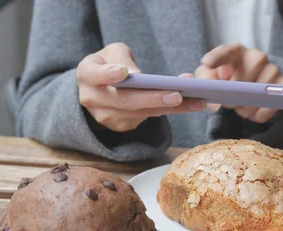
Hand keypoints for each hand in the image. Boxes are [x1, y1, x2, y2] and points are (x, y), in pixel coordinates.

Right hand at [77, 42, 204, 132]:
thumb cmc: (109, 62)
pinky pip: (146, 119)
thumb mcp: (113, 52)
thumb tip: (142, 78)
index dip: (107, 75)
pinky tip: (189, 104)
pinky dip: (168, 111)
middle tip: (178, 95)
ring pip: (139, 114)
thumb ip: (124, 60)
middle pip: (123, 101)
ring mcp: (105, 117)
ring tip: (196, 101)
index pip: (94, 75)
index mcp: (87, 74)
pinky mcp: (120, 126)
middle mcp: (92, 98)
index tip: (123, 73)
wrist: (100, 86)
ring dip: (169, 108)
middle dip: (153, 99)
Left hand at [195, 44, 282, 123]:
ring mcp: (273, 69)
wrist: (253, 83)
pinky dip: (259, 114)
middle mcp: (256, 56)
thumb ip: (205, 83)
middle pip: (241, 80)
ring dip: (245, 107)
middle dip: (232, 96)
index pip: (227, 52)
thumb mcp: (211, 77)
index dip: (217, 58)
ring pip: (257, 94)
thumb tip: (213, 104)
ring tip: (241, 107)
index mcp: (236, 52)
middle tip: (229, 102)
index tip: (207, 64)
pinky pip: (271, 104)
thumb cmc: (227, 78)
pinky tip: (254, 112)